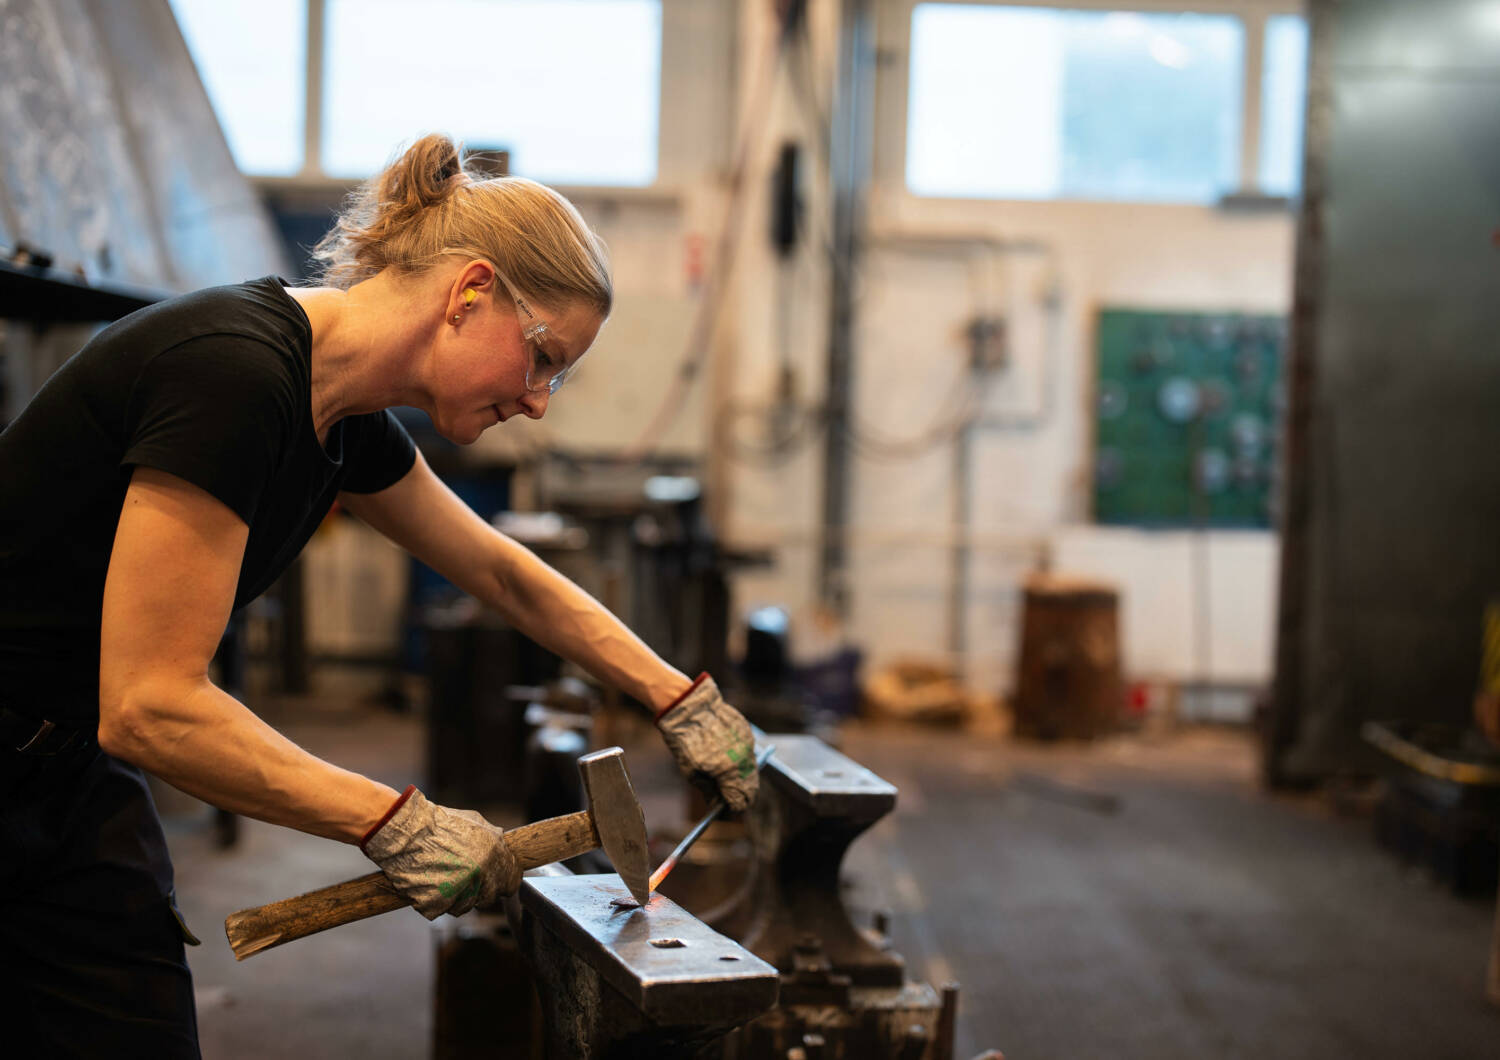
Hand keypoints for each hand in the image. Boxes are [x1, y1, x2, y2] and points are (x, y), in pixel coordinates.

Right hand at [361, 787, 520, 918]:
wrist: (404, 831)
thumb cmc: (437, 824)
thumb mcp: (474, 822)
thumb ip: (493, 840)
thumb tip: (503, 849)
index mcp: (494, 854)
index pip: (512, 881)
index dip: (503, 881)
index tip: (495, 882)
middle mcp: (481, 875)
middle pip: (488, 897)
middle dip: (477, 890)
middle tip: (459, 877)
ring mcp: (459, 892)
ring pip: (464, 907)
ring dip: (454, 897)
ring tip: (439, 877)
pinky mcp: (436, 904)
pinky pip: (440, 910)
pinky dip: (433, 901)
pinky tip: (426, 883)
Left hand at [656, 674, 757, 810]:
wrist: (689, 708)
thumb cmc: (686, 741)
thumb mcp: (691, 772)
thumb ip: (708, 790)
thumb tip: (716, 805)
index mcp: (728, 772)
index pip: (740, 800)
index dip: (733, 808)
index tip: (727, 810)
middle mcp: (742, 759)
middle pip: (751, 787)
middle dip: (741, 795)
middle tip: (729, 798)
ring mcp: (746, 744)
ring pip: (751, 769)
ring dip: (741, 777)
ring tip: (726, 776)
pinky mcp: (746, 732)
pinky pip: (748, 752)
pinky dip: (740, 758)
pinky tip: (727, 756)